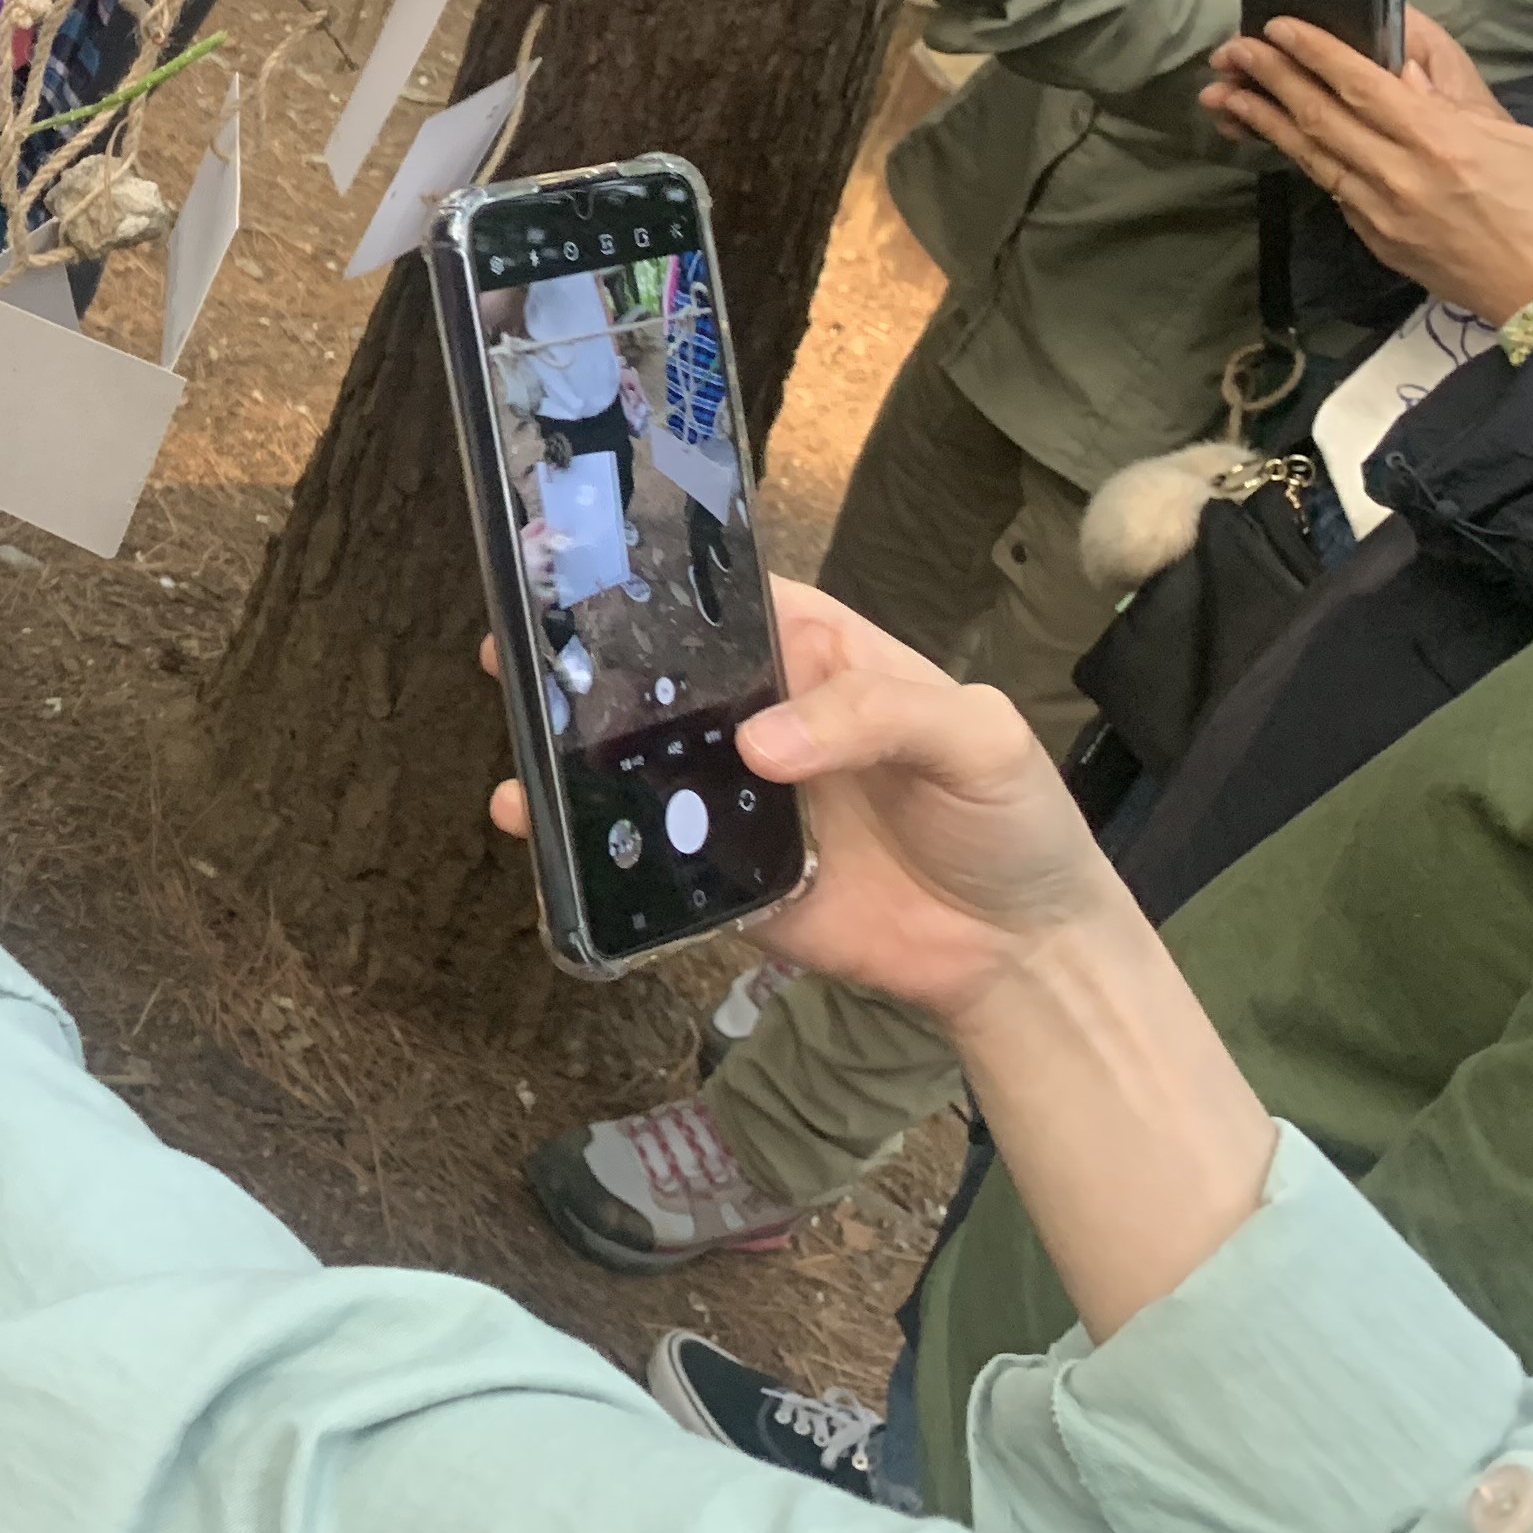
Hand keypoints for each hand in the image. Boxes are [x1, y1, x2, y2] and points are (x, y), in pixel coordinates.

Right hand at [489, 581, 1122, 1027]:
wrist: (1021, 952)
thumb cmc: (1012, 818)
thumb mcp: (976, 735)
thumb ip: (876, 714)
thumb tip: (758, 745)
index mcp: (818, 657)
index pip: (725, 603)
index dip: (657, 588)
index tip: (582, 580)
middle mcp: (763, 719)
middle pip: (661, 683)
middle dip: (584, 670)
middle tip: (512, 659)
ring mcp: (737, 802)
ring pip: (639, 770)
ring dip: (573, 765)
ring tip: (518, 766)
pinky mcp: (726, 880)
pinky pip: (651, 862)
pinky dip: (596, 853)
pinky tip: (544, 840)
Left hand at [1202, 10, 1532, 324]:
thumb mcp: (1512, 138)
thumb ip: (1452, 102)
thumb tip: (1403, 69)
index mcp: (1440, 141)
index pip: (1360, 84)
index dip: (1314, 52)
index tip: (1279, 29)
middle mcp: (1400, 175)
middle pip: (1320, 116)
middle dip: (1271, 78)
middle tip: (1233, 51)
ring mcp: (1380, 212)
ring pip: (1309, 155)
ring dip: (1263, 121)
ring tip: (1225, 94)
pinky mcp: (1374, 240)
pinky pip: (1330, 189)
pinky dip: (1300, 158)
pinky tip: (1274, 139)